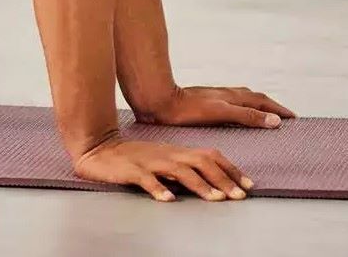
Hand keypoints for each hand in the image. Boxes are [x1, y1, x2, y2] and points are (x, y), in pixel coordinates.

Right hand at [74, 136, 251, 201]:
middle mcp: (167, 154)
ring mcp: (149, 162)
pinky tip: (168, 199)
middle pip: (200, 162)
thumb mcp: (163, 160)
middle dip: (222, 179)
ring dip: (200, 185)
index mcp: (176, 151)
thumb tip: (214, 182)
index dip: (231, 169)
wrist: (98, 148)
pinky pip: (146, 179)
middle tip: (239, 195)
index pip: (210, 156)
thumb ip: (185, 169)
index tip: (249, 185)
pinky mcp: (131, 170)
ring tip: (215, 198)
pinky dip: (158, 188)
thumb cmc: (133, 158)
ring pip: (179, 171)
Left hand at [132, 85, 296, 128]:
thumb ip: (247, 116)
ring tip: (266, 113)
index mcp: (233, 97)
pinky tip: (236, 115)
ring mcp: (216, 97)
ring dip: (258, 105)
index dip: (278, 110)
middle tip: (285, 116)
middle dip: (272, 106)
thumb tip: (275, 120)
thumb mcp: (221, 113)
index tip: (293, 118)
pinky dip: (243, 108)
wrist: (160, 103)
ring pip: (243, 99)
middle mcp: (226, 94)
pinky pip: (232, 104)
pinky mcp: (205, 103)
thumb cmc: (188, 110)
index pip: (262, 101)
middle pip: (255, 97)